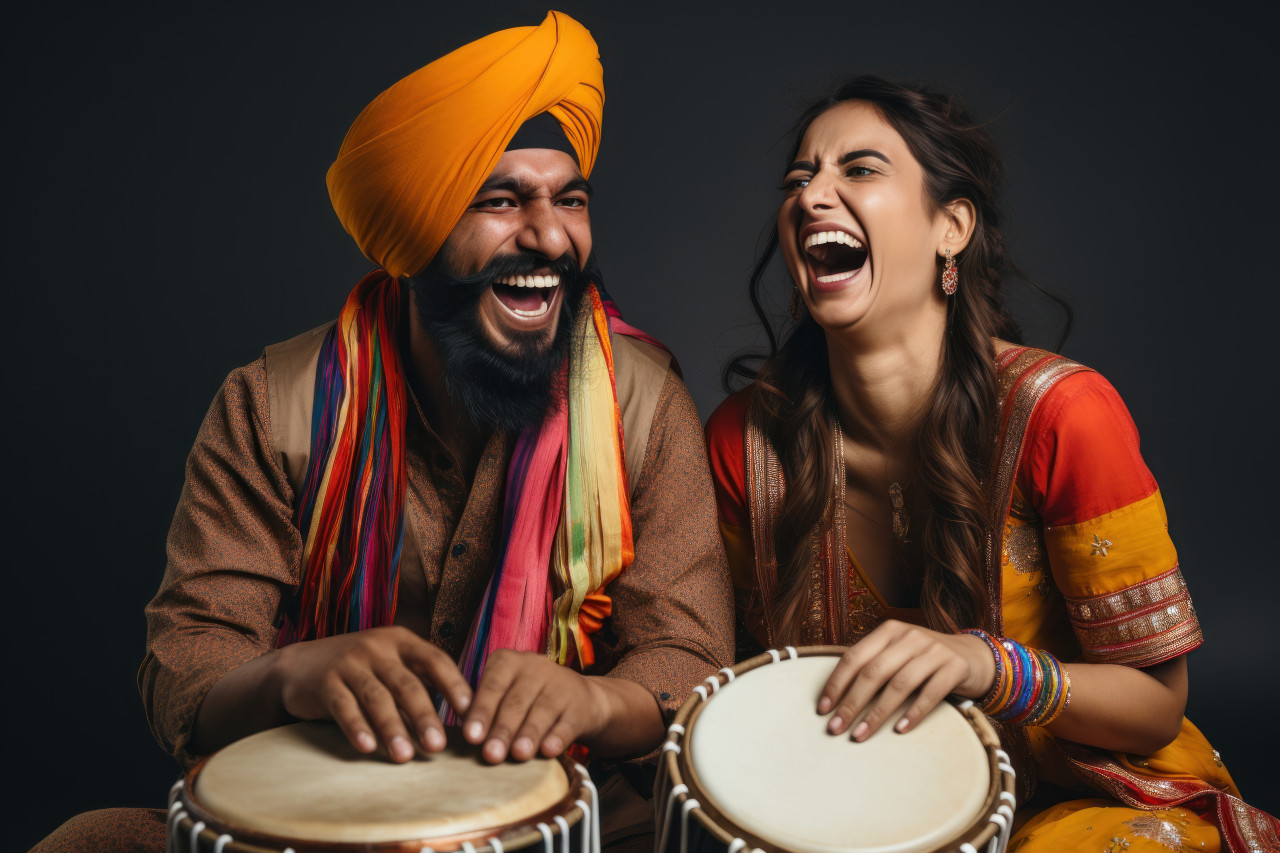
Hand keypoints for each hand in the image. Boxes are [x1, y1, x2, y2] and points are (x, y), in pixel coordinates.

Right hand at [275, 625, 472, 762]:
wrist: (301, 665)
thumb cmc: (361, 671)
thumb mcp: (392, 666)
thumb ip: (421, 685)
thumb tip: (461, 721)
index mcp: (402, 641)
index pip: (435, 660)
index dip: (454, 685)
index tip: (470, 713)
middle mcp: (378, 647)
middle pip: (407, 683)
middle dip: (425, 716)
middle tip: (438, 746)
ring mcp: (350, 662)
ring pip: (377, 697)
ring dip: (392, 728)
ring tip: (405, 756)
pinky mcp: (326, 681)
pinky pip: (344, 706)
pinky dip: (357, 727)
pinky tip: (368, 747)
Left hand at [461, 649, 609, 763]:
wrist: (580, 699)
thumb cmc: (527, 700)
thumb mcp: (504, 696)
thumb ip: (485, 711)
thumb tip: (467, 736)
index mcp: (508, 662)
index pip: (492, 685)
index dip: (481, 711)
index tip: (471, 736)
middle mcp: (534, 667)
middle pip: (516, 701)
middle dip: (502, 729)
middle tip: (491, 755)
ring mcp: (560, 684)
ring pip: (542, 710)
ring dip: (529, 733)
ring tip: (519, 755)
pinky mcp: (580, 705)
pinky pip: (567, 722)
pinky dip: (558, 737)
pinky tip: (549, 751)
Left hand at [817, 620, 993, 740]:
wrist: (974, 656)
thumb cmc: (925, 661)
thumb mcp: (898, 654)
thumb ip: (874, 667)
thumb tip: (836, 700)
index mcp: (888, 631)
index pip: (854, 657)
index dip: (836, 684)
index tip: (823, 709)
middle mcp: (909, 637)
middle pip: (873, 672)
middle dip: (851, 702)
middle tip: (835, 728)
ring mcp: (933, 650)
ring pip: (899, 684)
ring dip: (877, 713)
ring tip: (860, 735)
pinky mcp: (954, 667)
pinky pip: (931, 693)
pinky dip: (913, 713)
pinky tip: (899, 730)